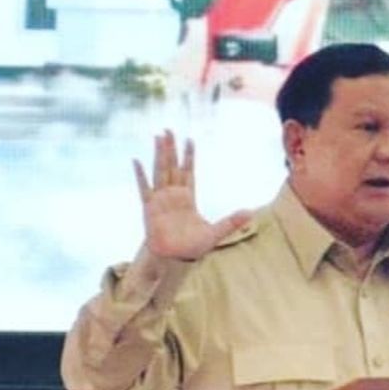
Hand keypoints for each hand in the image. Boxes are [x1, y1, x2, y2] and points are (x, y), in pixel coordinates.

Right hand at [133, 130, 251, 260]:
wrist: (175, 260)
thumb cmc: (193, 248)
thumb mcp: (216, 233)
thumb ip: (232, 222)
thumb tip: (251, 212)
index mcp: (188, 198)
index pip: (188, 172)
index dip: (189, 156)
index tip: (189, 139)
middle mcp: (173, 196)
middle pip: (172, 166)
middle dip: (171, 148)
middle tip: (168, 130)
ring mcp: (160, 200)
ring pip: (160, 171)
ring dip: (159, 154)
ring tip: (158, 137)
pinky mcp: (149, 208)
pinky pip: (145, 188)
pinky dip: (141, 175)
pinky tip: (137, 161)